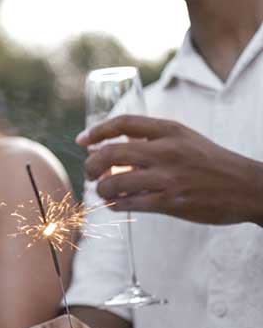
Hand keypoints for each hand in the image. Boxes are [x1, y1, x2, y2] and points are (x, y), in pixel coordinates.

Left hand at [79, 115, 262, 224]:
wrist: (247, 187)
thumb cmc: (210, 162)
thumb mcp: (184, 138)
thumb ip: (150, 138)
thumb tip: (110, 145)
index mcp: (169, 130)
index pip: (122, 123)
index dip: (97, 131)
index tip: (82, 141)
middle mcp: (166, 151)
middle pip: (110, 154)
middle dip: (92, 165)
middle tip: (90, 172)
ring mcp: (168, 178)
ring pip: (114, 183)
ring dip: (101, 189)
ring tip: (103, 190)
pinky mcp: (170, 202)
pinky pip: (129, 203)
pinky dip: (115, 204)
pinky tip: (115, 204)